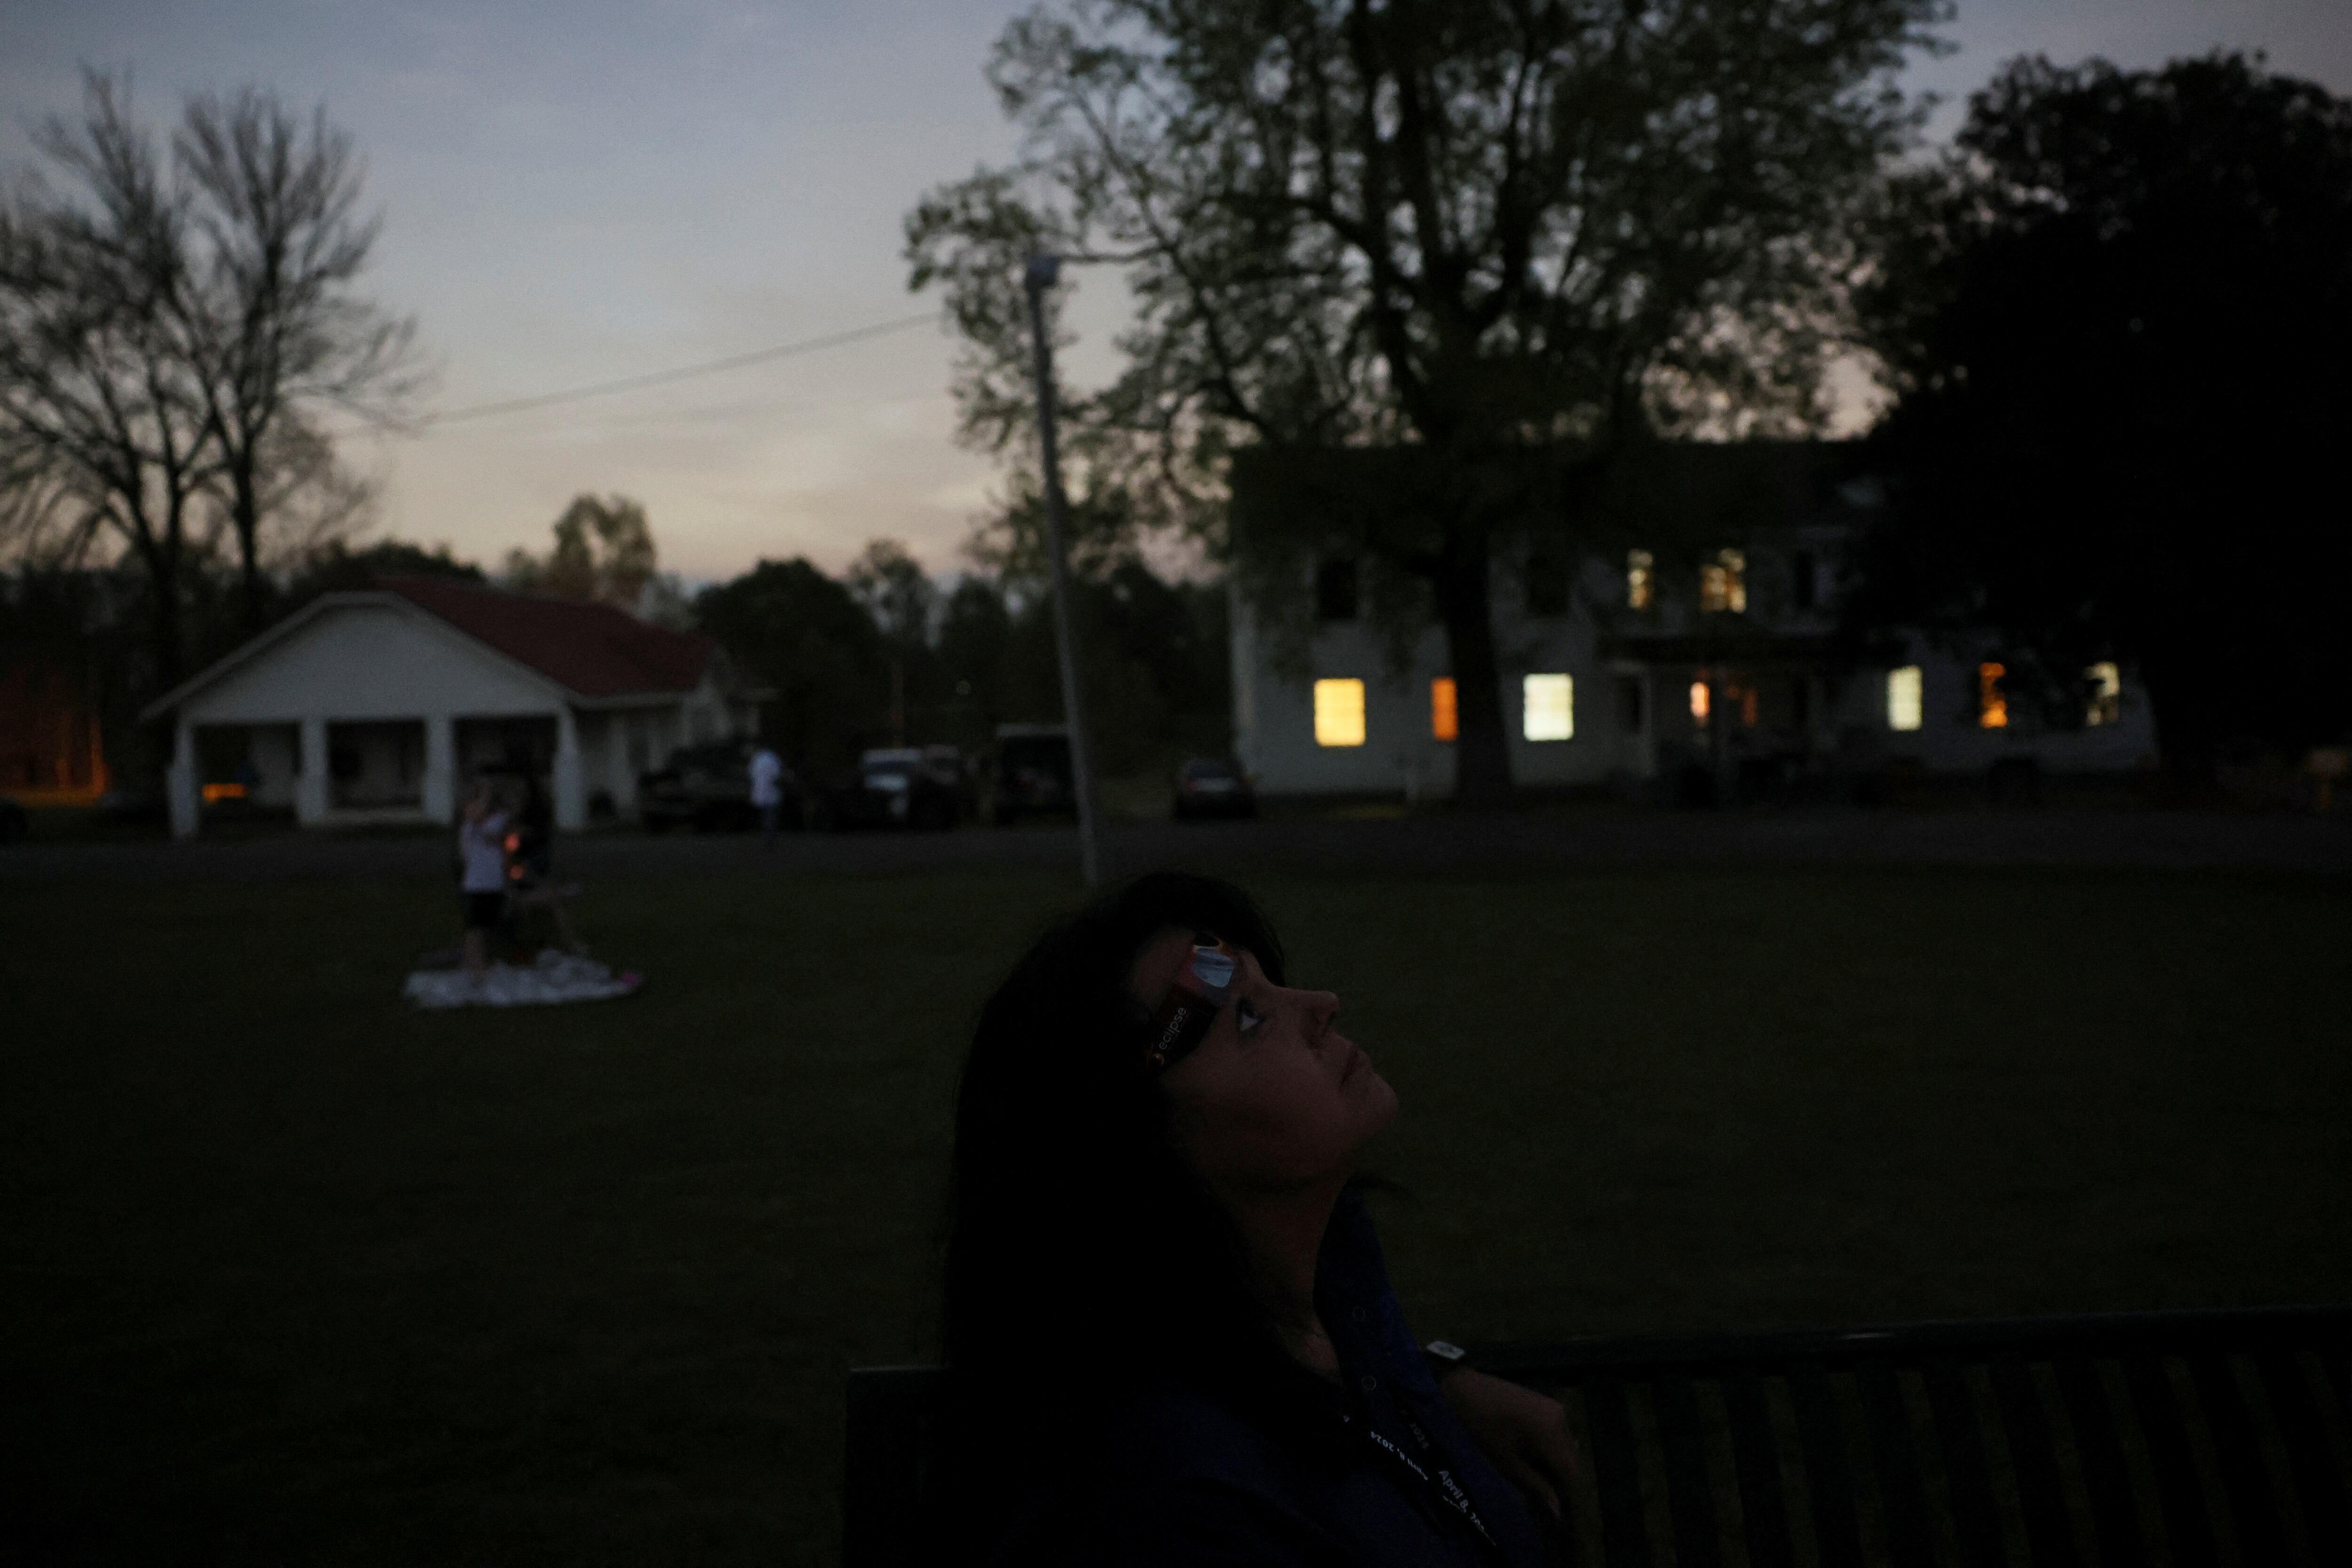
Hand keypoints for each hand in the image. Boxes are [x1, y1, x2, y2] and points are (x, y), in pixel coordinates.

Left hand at [1437, 1367, 1578, 1518]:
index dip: (1561, 1491)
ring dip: (1553, 1461)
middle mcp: (1562, 1419)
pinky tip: (1528, 1449)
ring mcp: (1556, 1408)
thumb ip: (1535, 1486)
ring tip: (1528, 1467)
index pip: (1572, 1472)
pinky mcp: (1547, 1403)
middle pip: (1571, 1459)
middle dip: (1557, 1476)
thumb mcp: (1507, 1463)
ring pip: (1566, 1446)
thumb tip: (1557, 1510)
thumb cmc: (1482, 1429)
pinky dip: (1550, 1446)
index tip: (1544, 1500)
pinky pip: (1558, 1432)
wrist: (1465, 1390)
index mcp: (1553, 1433)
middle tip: (1533, 1484)